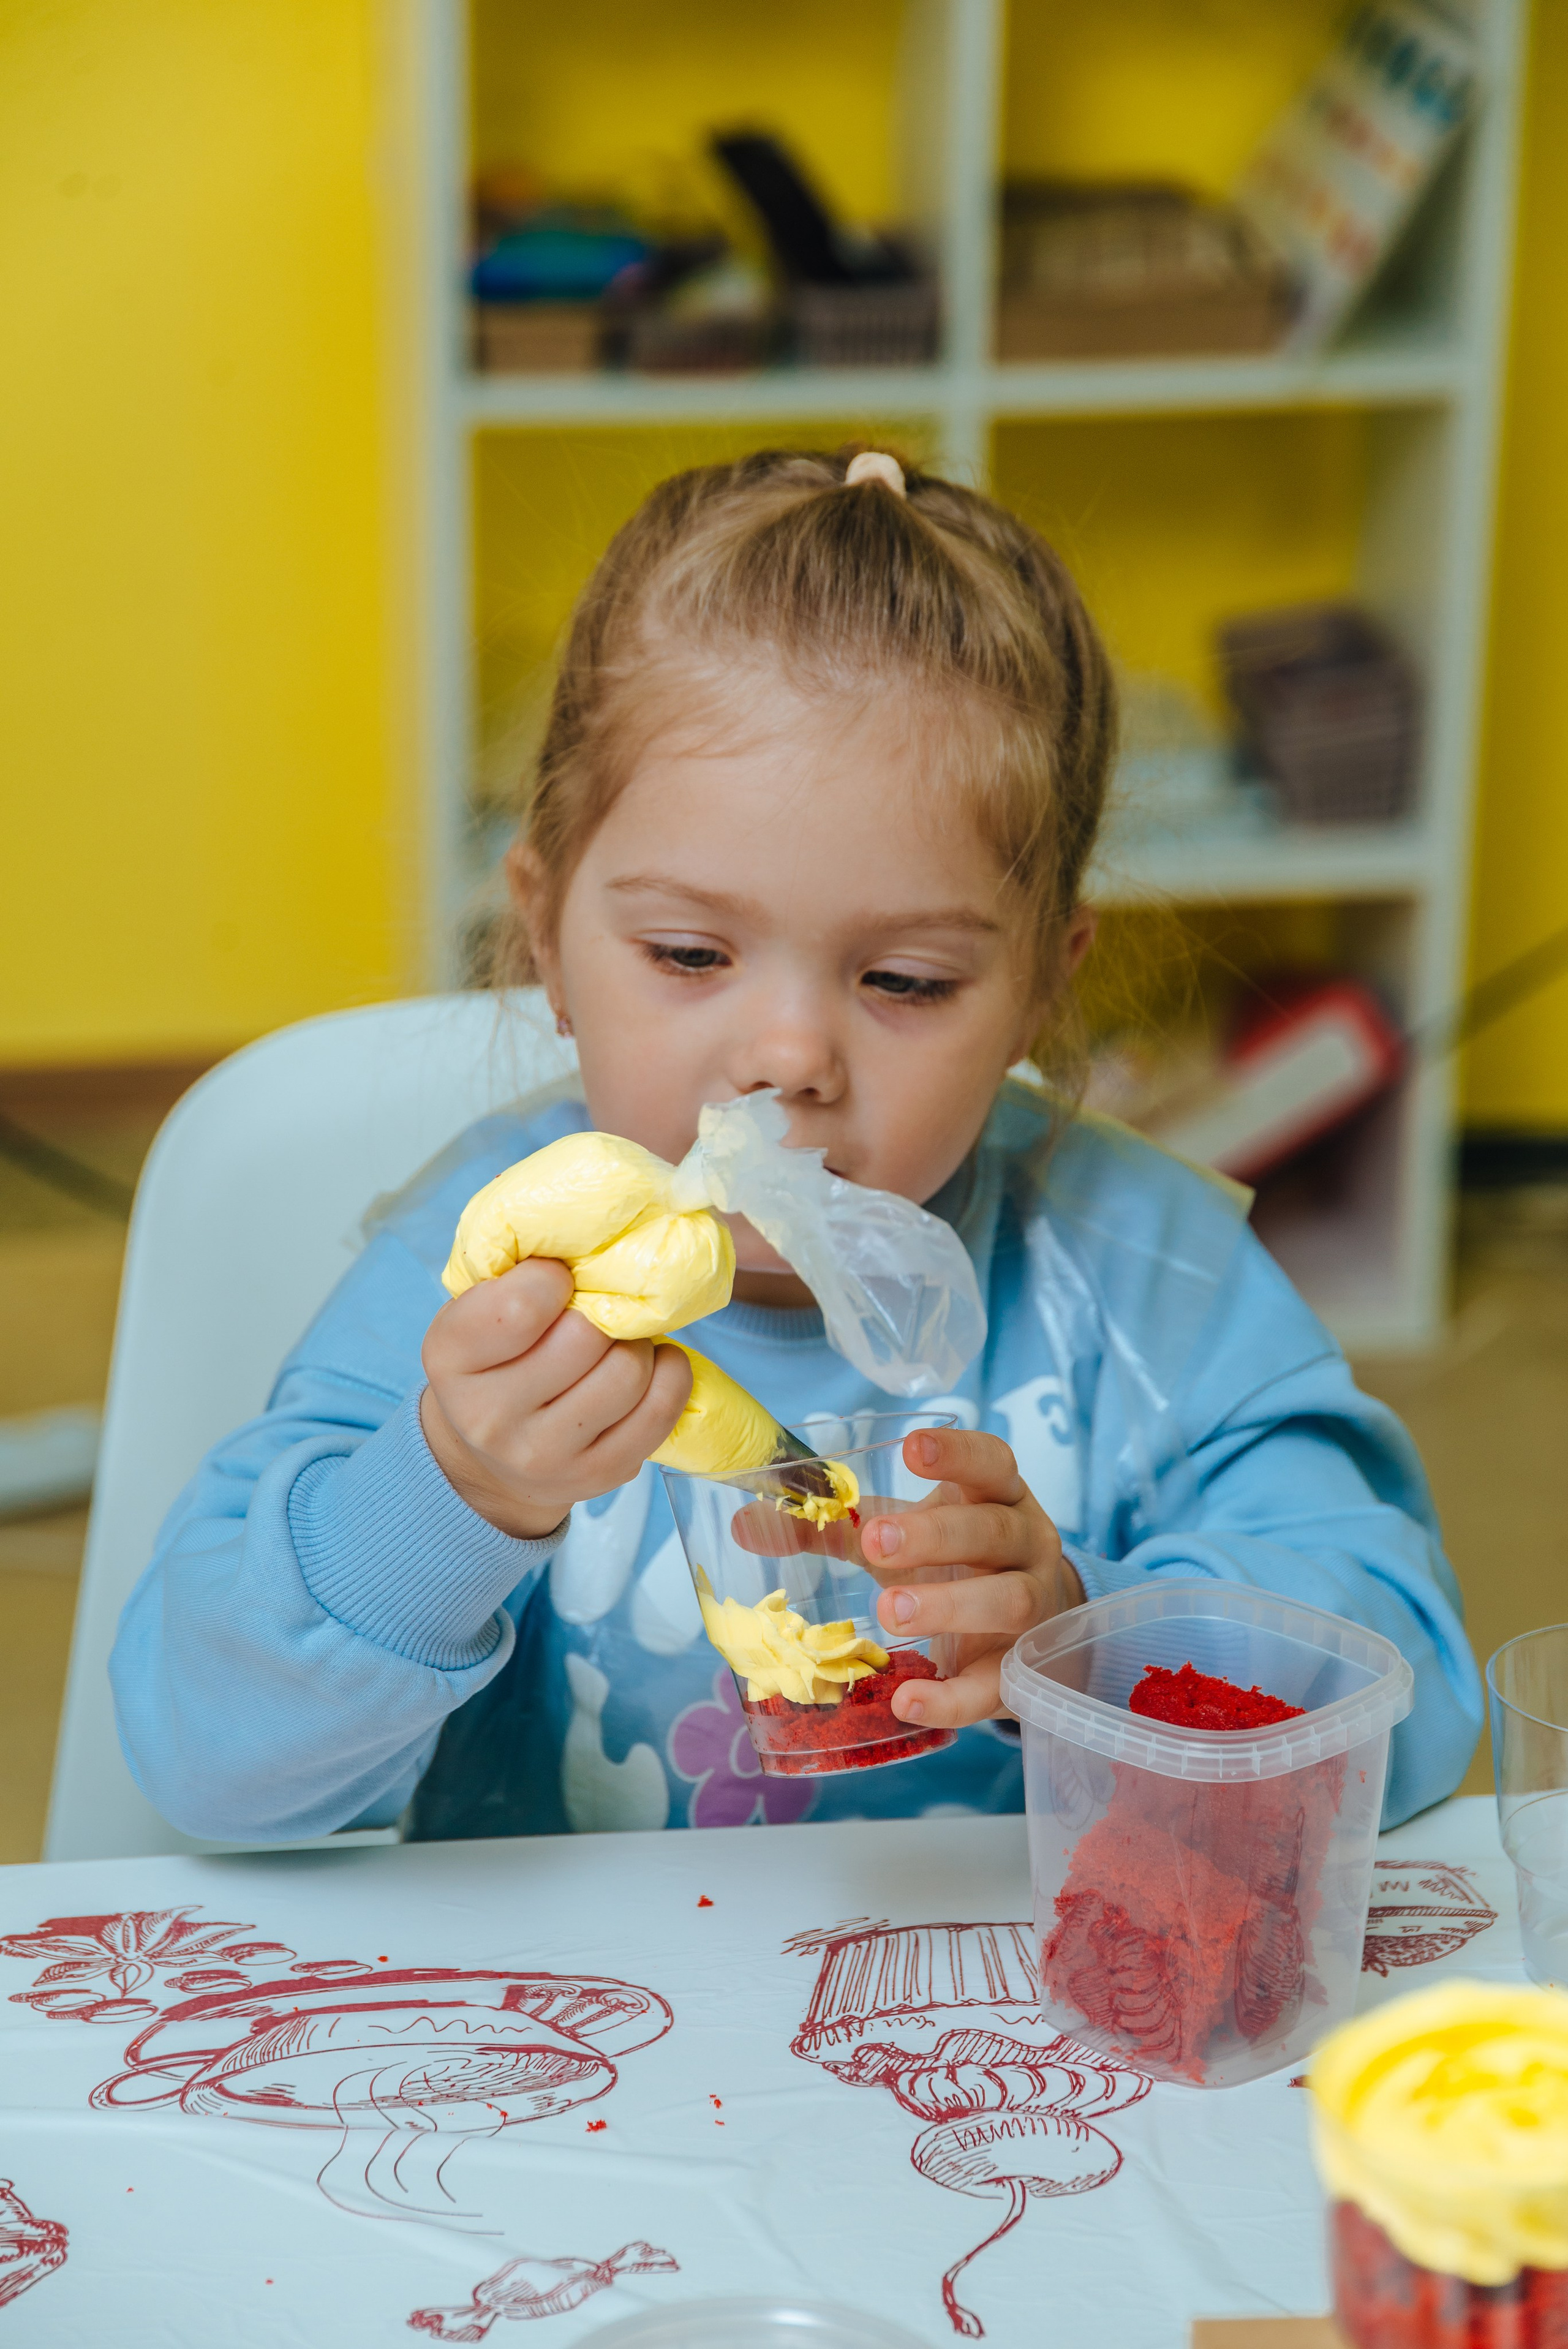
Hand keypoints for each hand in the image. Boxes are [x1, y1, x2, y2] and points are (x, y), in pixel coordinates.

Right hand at [419, 1259, 692, 1540]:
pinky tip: (651, 1366)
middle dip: (601, 1312)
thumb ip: (515, 1273)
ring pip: (627, 1372)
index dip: (553, 1278)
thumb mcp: (478, 1309)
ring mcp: (544, 1454)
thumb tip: (594, 1241)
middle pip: (585, 1336)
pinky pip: (660, 1410)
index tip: (557, 1280)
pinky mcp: (599, 1474)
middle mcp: (489, 1416)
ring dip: (635, 1345)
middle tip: (594, 1313)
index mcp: (450, 1357)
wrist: (494, 1458)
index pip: (521, 1305)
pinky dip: (669, 1374)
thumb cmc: (495, 1361)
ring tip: (618, 1343)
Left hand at [862, 1426, 1082, 1730]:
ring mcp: (1036, 1607)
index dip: (958, 1453)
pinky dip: (952, 1698)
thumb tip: (744, 1524)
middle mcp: (1028, 1544)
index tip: (912, 1448)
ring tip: (889, 1611)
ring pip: (1008, 1600)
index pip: (992, 1463)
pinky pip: (995, 1685)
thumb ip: (833, 1527)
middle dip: (935, 1535)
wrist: (1026, 1626)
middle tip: (875, 1542)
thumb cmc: (953, 1562)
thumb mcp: (902, 1536)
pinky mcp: (1024, 1671)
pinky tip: (906, 1701)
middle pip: (993, 1531)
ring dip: (949, 1604)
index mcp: (998, 1497)